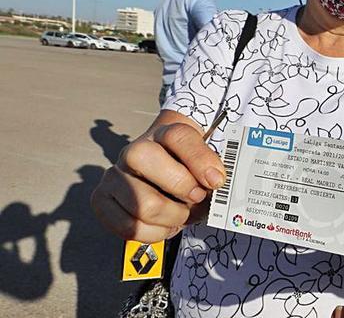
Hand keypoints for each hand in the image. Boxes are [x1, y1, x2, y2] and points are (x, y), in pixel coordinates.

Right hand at [91, 118, 225, 242]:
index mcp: (163, 134)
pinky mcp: (101, 201)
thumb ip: (212, 168)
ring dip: (173, 217)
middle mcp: (133, 151)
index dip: (200, 160)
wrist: (165, 176)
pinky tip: (165, 224)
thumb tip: (214, 181)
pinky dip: (156, 233)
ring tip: (182, 214)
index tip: (217, 181)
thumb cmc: (188, 171)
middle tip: (196, 199)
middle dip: (182, 190)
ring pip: (143, 205)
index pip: (178, 137)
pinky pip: (129, 227)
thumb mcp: (206, 164)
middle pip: (148, 163)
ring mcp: (114, 176)